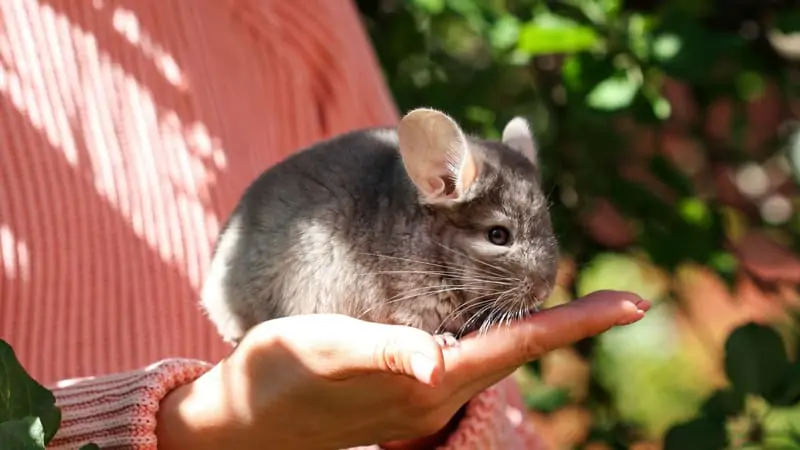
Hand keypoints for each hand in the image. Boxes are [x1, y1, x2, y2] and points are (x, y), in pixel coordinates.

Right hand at [155, 290, 648, 449]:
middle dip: (569, 324)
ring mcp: (422, 395)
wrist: (243, 420)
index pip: (518, 346)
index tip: (634, 303)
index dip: (576, 323)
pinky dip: (494, 334)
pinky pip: (465, 358)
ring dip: (534, 329)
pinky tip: (491, 317)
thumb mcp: (322, 351)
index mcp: (428, 381)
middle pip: (519, 352)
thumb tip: (434, 361)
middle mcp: (436, 392)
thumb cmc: (276, 377)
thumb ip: (380, 353)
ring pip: (495, 356)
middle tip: (618, 297)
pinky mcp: (403, 389)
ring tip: (568, 299)